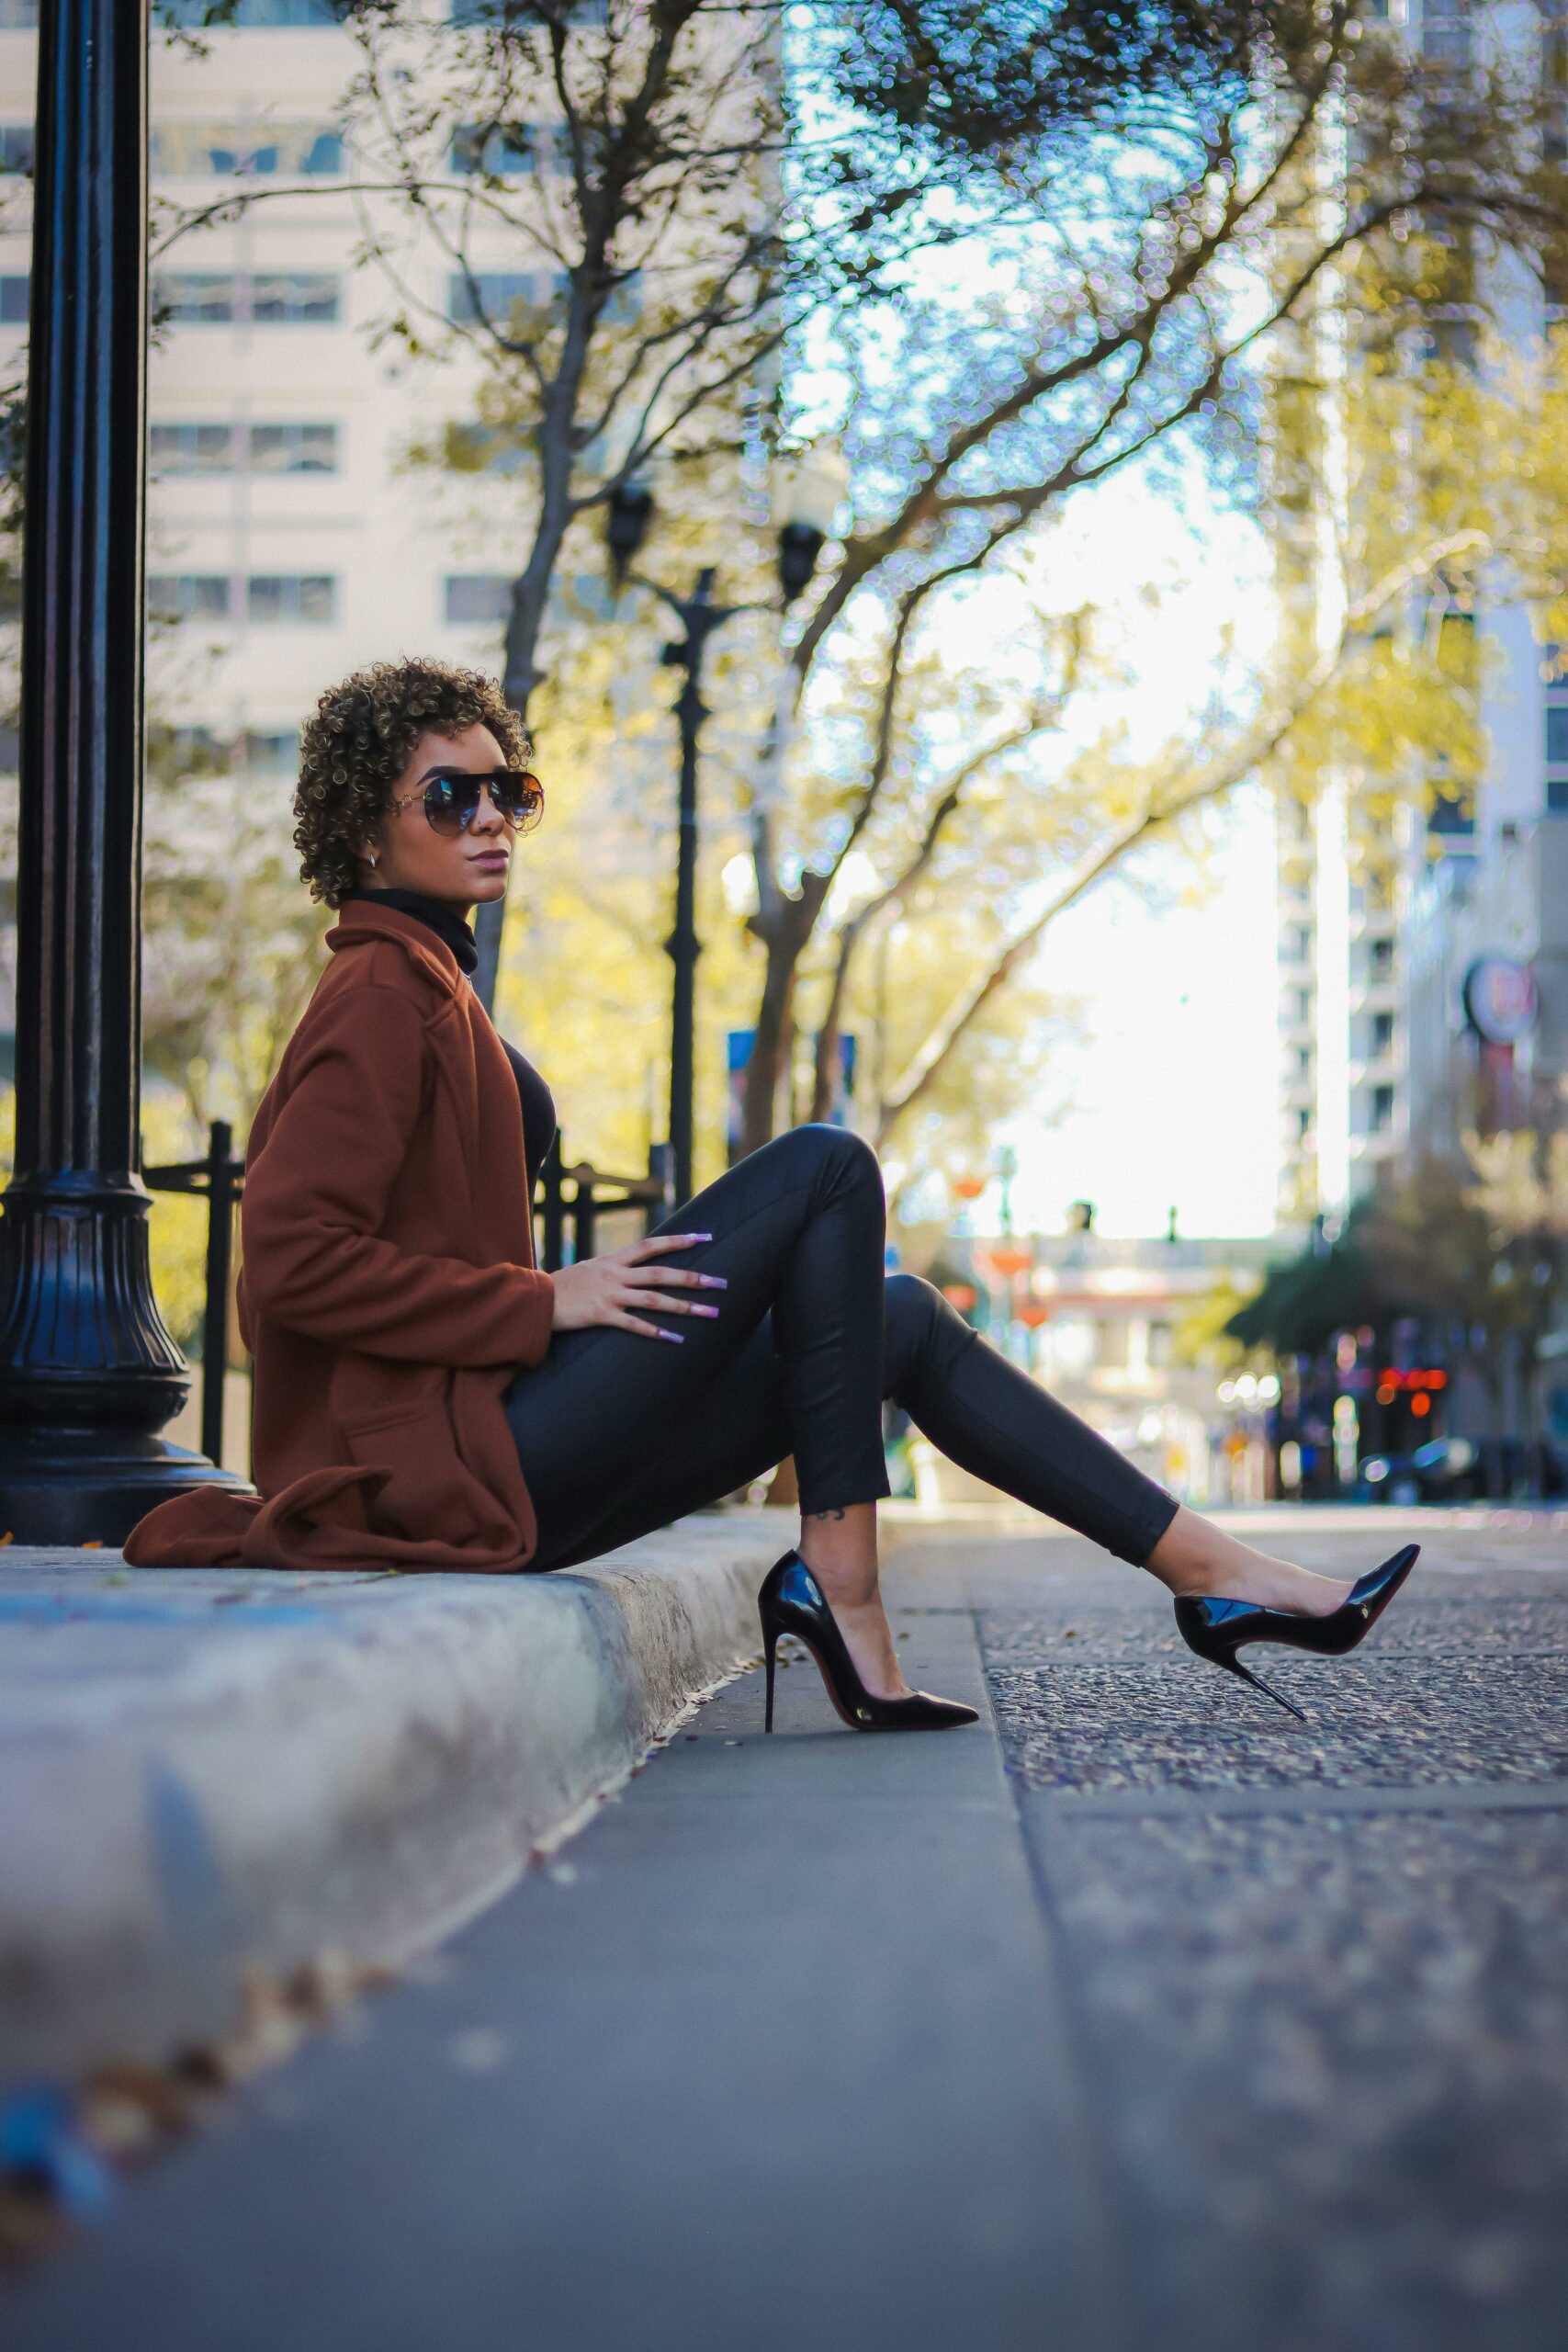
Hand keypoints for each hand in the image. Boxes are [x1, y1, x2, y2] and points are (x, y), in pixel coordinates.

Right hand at [547, 1231, 726, 1341]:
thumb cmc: (563, 1286)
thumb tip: (638, 1269)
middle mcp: (615, 1274)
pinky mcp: (601, 1316)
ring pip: (654, 1299)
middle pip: (661, 1273)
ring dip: (685, 1307)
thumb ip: (615, 1269)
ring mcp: (609, 1295)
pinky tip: (677, 1339)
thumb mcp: (591, 1269)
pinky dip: (657, 1332)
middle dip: (694, 1277)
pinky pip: (635, 1326)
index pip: (652, 1245)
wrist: (533, 1298)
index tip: (706, 1238)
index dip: (680, 1241)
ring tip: (711, 1313)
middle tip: (722, 1283)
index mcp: (613, 1260)